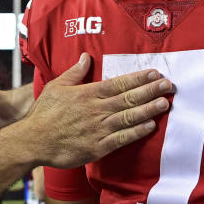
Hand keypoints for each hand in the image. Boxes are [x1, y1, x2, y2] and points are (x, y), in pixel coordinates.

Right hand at [24, 53, 171, 168]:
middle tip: (169, 85)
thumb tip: (86, 57)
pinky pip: (121, 138)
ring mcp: (98, 129)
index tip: (155, 73)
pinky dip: (137, 132)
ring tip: (165, 103)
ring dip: (148, 109)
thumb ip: (74, 73)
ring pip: (129, 117)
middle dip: (150, 91)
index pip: (119, 83)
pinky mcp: (98, 147)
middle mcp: (96, 109)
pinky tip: (150, 126)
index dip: (139, 78)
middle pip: (128, 98)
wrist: (33, 141)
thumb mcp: (56, 87)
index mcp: (88, 93)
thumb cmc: (44, 113)